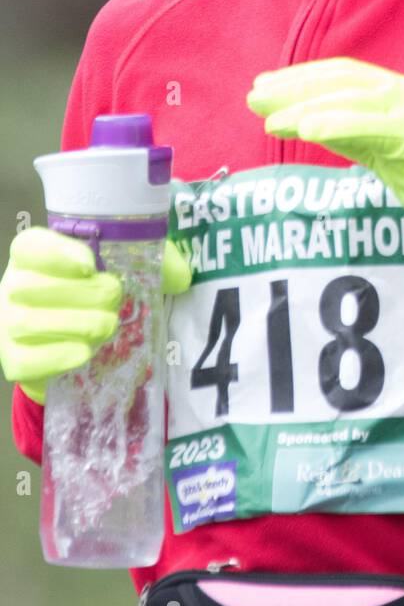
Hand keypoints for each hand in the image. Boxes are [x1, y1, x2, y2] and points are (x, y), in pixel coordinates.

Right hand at [0, 228, 190, 405]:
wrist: (74, 340)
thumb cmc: (97, 293)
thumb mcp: (127, 268)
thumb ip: (156, 262)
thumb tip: (184, 276)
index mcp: (34, 255)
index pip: (30, 246)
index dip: (57, 253)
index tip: (91, 264)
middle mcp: (14, 286)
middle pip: (31, 285)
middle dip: (80, 293)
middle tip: (115, 297)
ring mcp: (8, 324)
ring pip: (28, 322)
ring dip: (75, 324)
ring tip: (108, 325)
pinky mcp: (13, 359)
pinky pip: (26, 360)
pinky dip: (58, 357)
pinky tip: (85, 353)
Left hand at [246, 57, 403, 255]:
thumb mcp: (386, 148)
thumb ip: (353, 132)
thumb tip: (307, 122)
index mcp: (398, 90)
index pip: (343, 74)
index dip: (302, 78)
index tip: (266, 88)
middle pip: (340, 80)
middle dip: (293, 87)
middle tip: (254, 96)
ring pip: (349, 99)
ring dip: (304, 107)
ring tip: (270, 118)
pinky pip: (367, 124)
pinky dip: (334, 123)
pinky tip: (304, 128)